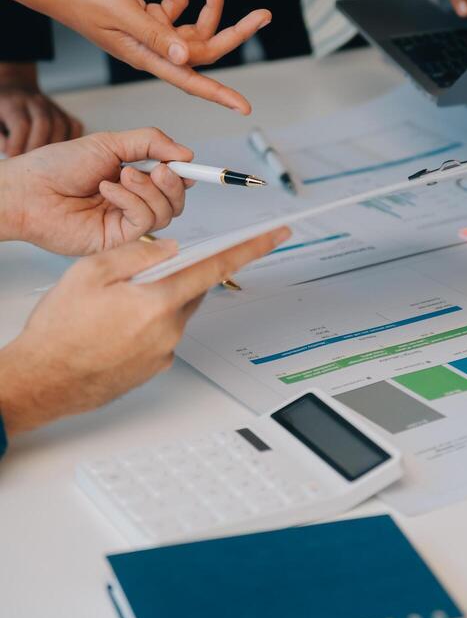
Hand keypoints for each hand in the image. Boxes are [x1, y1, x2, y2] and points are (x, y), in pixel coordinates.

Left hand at [0, 62, 82, 155]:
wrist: (16, 92)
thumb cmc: (1, 113)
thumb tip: (7, 149)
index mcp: (14, 103)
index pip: (22, 124)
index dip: (17, 145)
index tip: (12, 158)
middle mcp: (36, 102)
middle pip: (44, 123)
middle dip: (37, 147)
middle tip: (30, 164)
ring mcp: (53, 107)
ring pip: (62, 126)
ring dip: (55, 149)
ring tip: (45, 162)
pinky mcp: (65, 113)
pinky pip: (75, 127)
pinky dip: (71, 142)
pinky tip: (61, 154)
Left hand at [0, 127, 195, 254]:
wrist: (28, 191)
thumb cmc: (56, 168)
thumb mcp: (108, 143)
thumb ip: (150, 142)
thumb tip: (184, 152)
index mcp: (132, 177)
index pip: (172, 180)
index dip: (186, 174)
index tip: (191, 165)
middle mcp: (132, 201)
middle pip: (176, 201)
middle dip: (173, 183)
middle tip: (159, 169)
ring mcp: (125, 222)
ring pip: (165, 213)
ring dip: (148, 190)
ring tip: (122, 175)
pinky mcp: (118, 239)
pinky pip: (144, 222)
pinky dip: (131, 201)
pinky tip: (109, 190)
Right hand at [0, 227, 289, 434]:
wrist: (41, 382)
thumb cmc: (59, 330)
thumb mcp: (92, 272)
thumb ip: (139, 253)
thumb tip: (171, 248)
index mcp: (159, 301)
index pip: (217, 266)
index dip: (251, 248)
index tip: (275, 235)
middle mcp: (169, 331)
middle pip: (192, 289)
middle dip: (174, 274)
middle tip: (136, 275)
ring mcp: (164, 353)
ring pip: (176, 311)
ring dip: (157, 299)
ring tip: (113, 305)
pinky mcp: (155, 369)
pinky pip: (163, 334)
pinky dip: (147, 322)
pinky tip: (113, 326)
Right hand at [51, 0, 270, 113]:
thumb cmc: (86, 1)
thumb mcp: (125, 13)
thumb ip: (157, 35)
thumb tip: (187, 58)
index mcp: (151, 58)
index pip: (193, 80)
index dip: (220, 95)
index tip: (244, 107)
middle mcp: (157, 51)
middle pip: (207, 47)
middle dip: (237, 30)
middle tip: (265, 14)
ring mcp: (156, 36)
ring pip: (197, 25)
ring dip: (211, 0)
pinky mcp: (152, 20)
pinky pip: (177, 5)